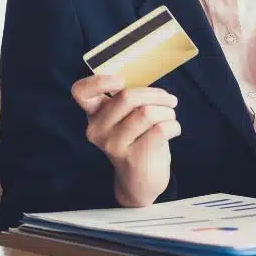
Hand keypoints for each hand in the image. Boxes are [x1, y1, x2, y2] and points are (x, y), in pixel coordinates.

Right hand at [70, 74, 180, 206]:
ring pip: (147, 112)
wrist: (141, 181)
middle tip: (170, 101)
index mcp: (95, 115)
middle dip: (156, 95)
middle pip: (127, 97)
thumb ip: (130, 99)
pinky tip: (173, 130)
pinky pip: (160, 129)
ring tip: (170, 117)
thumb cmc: (138, 140)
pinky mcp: (132, 157)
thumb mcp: (128, 118)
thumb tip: (149, 75)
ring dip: (167, 111)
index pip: (81, 92)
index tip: (121, 81)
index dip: (99, 81)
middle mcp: (98, 130)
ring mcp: (113, 145)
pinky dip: (173, 125)